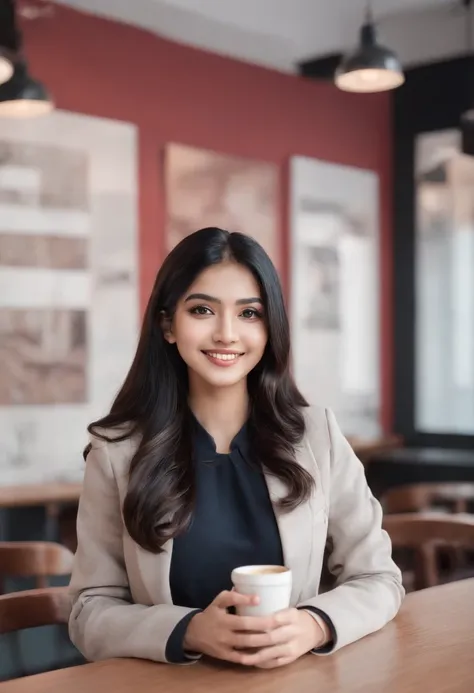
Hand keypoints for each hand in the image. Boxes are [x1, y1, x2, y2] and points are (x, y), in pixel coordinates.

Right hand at [184, 592, 326, 667]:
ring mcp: (226, 647)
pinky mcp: (226, 656)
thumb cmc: (211, 614)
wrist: (193, 633)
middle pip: (249, 634)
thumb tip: (256, 595)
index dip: (251, 610)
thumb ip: (234, 596)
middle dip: (267, 630)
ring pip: (248, 647)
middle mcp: (225, 634)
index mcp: (224, 619)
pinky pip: (242, 658)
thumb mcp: (218, 601)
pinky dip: (255, 655)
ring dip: (264, 643)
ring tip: (279, 638)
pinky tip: (267, 651)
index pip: (241, 616)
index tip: (264, 602)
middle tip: (282, 625)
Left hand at [245, 608, 328, 668]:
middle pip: (271, 637)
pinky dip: (262, 662)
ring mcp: (293, 647)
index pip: (274, 619)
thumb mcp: (287, 608)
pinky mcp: (292, 659)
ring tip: (239, 655)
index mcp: (292, 616)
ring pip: (271, 653)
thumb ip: (271, 608)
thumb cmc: (294, 617)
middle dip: (252, 639)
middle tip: (236, 639)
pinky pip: (275, 663)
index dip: (257, 622)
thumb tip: (244, 601)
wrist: (314, 630)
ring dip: (254, 655)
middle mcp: (294, 632)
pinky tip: (250, 660)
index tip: (241, 621)